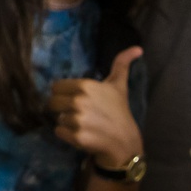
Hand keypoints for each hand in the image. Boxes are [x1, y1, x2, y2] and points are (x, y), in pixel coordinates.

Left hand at [49, 48, 142, 170]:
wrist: (124, 141)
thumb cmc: (119, 111)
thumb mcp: (119, 86)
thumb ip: (121, 64)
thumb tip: (138, 48)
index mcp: (86, 86)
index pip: (56, 87)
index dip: (63, 93)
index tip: (74, 99)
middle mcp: (79, 101)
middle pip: (52, 102)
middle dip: (62, 108)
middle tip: (77, 113)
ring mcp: (77, 120)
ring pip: (57, 117)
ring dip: (66, 122)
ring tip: (83, 124)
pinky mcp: (76, 137)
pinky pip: (59, 132)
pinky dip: (67, 134)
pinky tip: (81, 134)